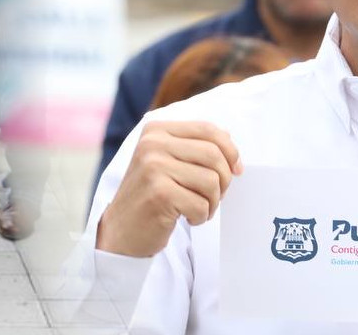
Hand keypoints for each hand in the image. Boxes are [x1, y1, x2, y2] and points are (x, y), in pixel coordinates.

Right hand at [94, 120, 242, 258]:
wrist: (122, 228)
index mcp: (156, 131)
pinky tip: (187, 217)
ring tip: (197, 208)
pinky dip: (201, 217)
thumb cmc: (151, 195)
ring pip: (211, 181)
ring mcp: (153, 167)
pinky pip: (201, 205)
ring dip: (212, 202)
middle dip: (224, 181)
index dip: (230, 150)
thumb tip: (228, 136)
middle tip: (213, 197)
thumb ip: (193, 146)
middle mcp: (152, 144)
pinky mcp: (159, 194)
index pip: (207, 129)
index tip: (235, 170)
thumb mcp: (166, 161)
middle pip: (213, 155)